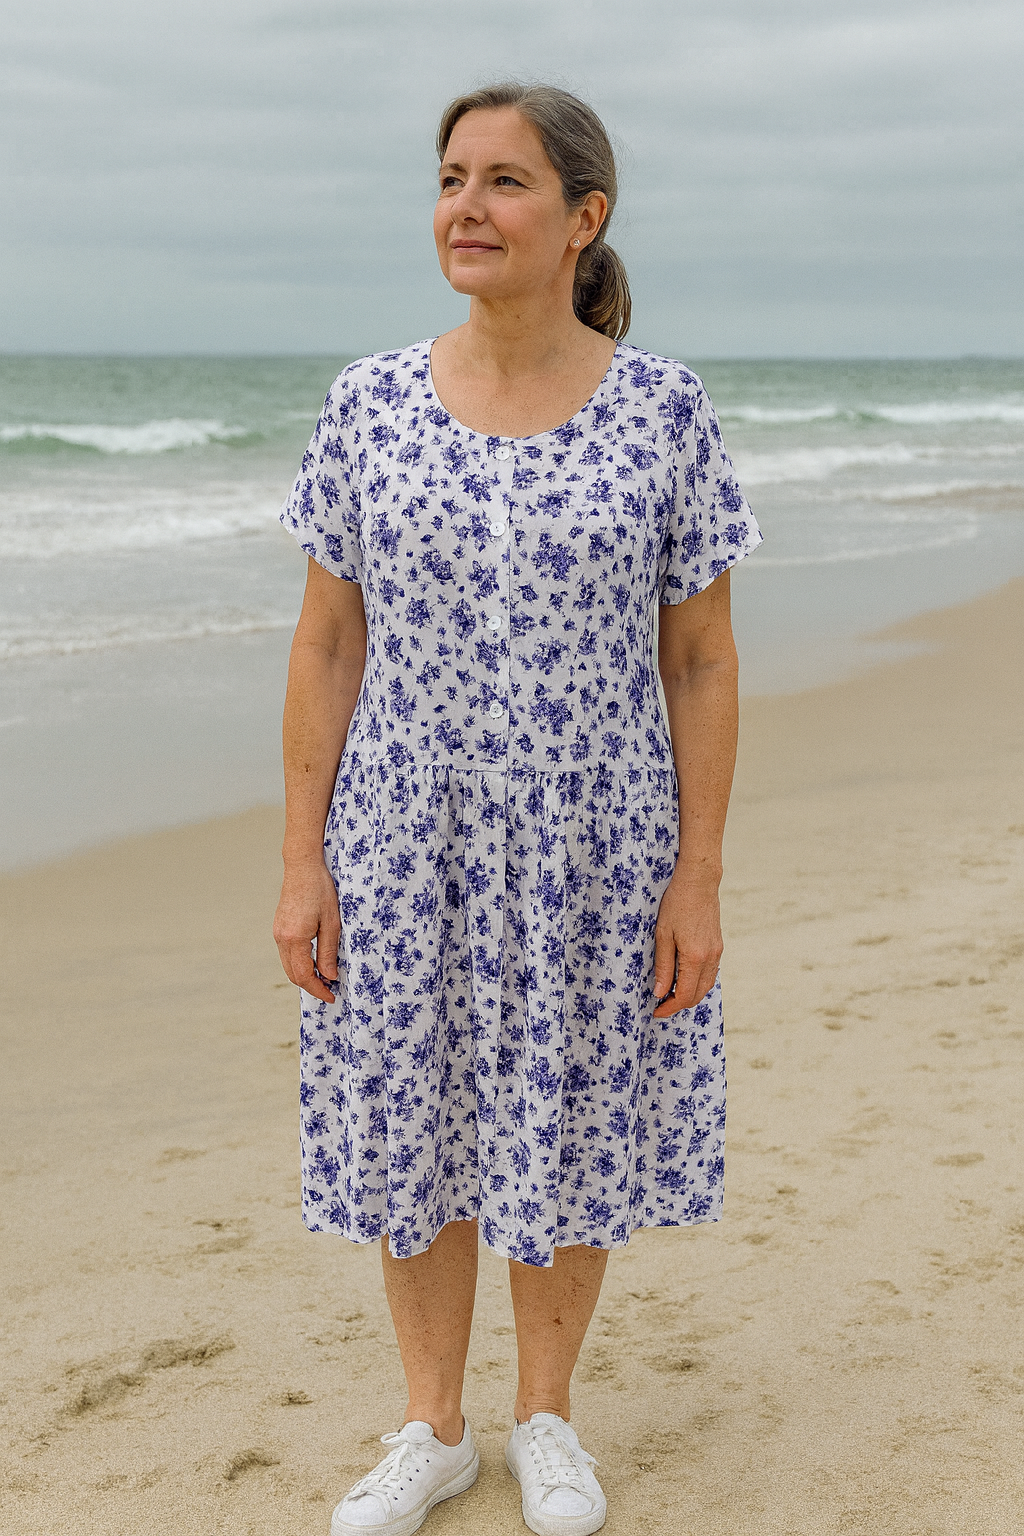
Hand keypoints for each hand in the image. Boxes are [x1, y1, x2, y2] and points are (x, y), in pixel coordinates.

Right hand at [273, 857, 341, 1004]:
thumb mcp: (332, 922)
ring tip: (325, 977)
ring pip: (289, 965)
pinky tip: (314, 961)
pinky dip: (299, 963)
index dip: (318, 990)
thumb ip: (328, 952)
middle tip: (330, 990)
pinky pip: (287, 954)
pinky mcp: (279, 927)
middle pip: (293, 974)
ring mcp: (278, 933)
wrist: (302, 867)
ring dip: (305, 975)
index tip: (331, 996)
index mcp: (295, 939)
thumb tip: (330, 976)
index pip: (304, 975)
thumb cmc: (320, 890)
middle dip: (311, 986)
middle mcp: (281, 938)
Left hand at [651, 873, 722, 1016]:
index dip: (669, 1008)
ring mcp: (717, 952)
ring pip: (706, 986)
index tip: (656, 1011)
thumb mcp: (663, 935)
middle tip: (660, 1004)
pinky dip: (698, 983)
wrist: (699, 882)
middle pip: (697, 995)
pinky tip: (684, 979)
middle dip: (679, 1004)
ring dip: (690, 995)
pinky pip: (710, 974)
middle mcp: (710, 958)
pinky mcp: (718, 946)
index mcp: (695, 957)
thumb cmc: (676, 904)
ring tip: (670, 994)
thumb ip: (664, 967)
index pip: (684, 995)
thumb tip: (660, 992)